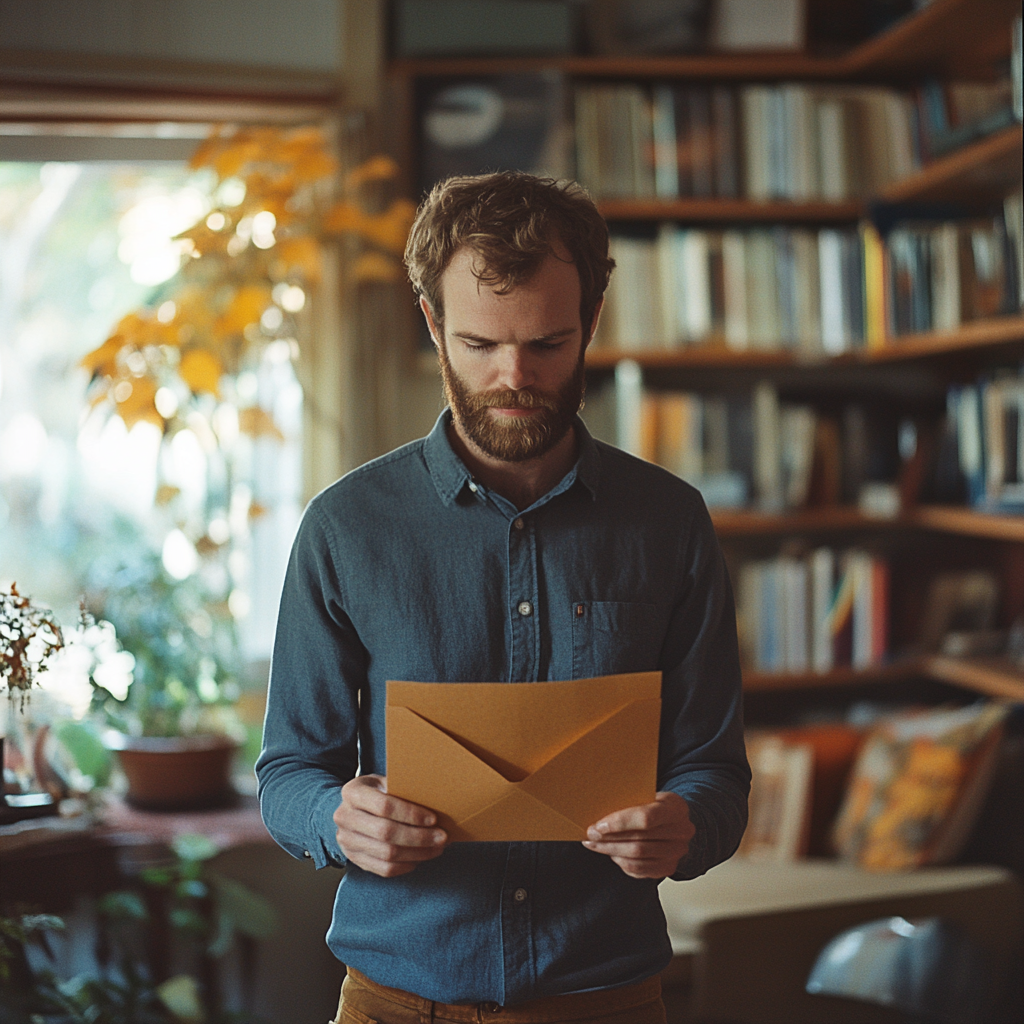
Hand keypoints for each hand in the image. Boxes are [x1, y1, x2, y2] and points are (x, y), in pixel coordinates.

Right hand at [333, 774, 447, 876]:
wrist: (352, 808)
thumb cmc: (376, 792)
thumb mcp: (384, 782)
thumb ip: (402, 788)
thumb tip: (435, 797)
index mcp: (352, 792)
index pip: (384, 806)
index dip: (411, 814)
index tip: (433, 819)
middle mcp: (345, 817)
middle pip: (386, 833)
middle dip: (419, 837)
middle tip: (442, 837)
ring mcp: (346, 840)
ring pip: (387, 854)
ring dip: (417, 853)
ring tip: (437, 848)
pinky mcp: (354, 858)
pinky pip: (383, 869)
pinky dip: (406, 865)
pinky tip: (420, 857)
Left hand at [582, 791, 694, 878]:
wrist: (675, 819)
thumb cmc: (655, 803)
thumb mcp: (647, 793)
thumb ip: (628, 800)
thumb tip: (597, 808)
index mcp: (676, 808)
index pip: (646, 818)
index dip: (620, 823)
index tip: (599, 825)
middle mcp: (681, 832)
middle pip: (639, 841)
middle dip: (610, 839)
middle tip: (590, 834)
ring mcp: (677, 852)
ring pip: (637, 857)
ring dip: (611, 851)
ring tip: (594, 844)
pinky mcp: (668, 867)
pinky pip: (640, 870)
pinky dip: (621, 862)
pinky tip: (610, 853)